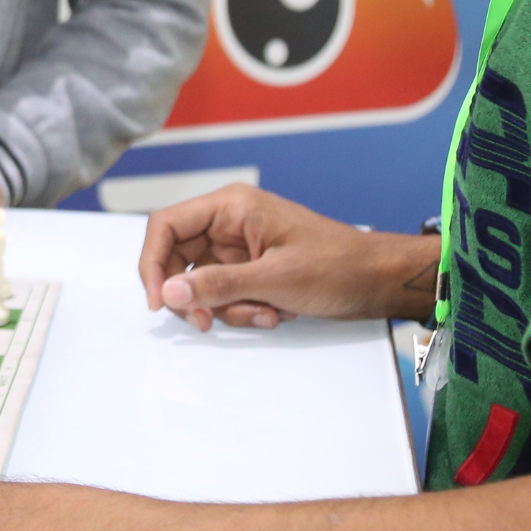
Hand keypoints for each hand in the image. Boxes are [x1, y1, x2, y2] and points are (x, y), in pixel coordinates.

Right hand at [137, 182, 437, 330]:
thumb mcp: (275, 278)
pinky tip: (273, 313)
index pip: (166, 225)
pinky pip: (225, 292)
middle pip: (178, 259)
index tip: (159, 301)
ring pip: (201, 282)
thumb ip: (218, 285)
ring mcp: (239, 247)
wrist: (377, 279)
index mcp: (231, 207)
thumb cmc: (337, 265)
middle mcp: (229, 223)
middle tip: (206, 323)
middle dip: (193, 295)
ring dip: (225, 307)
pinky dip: (241, 309)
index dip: (153, 263)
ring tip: (264, 314)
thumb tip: (169, 293)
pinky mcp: (251, 268)